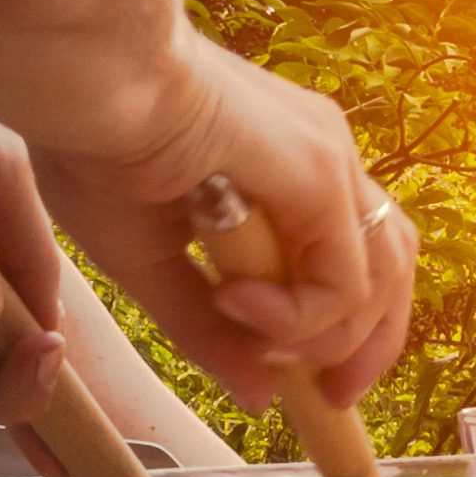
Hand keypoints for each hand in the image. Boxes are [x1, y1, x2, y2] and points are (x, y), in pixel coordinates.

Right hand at [37, 33, 415, 412]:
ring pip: (383, 274)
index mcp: (290, 166)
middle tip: (330, 396)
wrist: (84, 80)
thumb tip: (260, 395)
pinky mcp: (319, 169)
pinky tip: (239, 306)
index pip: (357, 254)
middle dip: (370, 342)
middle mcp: (323, 156)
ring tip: (261, 346)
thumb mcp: (154, 267)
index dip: (349, 326)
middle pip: (392, 264)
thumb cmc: (94, 146)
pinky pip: (345, 275)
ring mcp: (328, 157)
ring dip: (330, 335)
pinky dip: (303, 314)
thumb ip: (210, 331)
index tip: (312, 384)